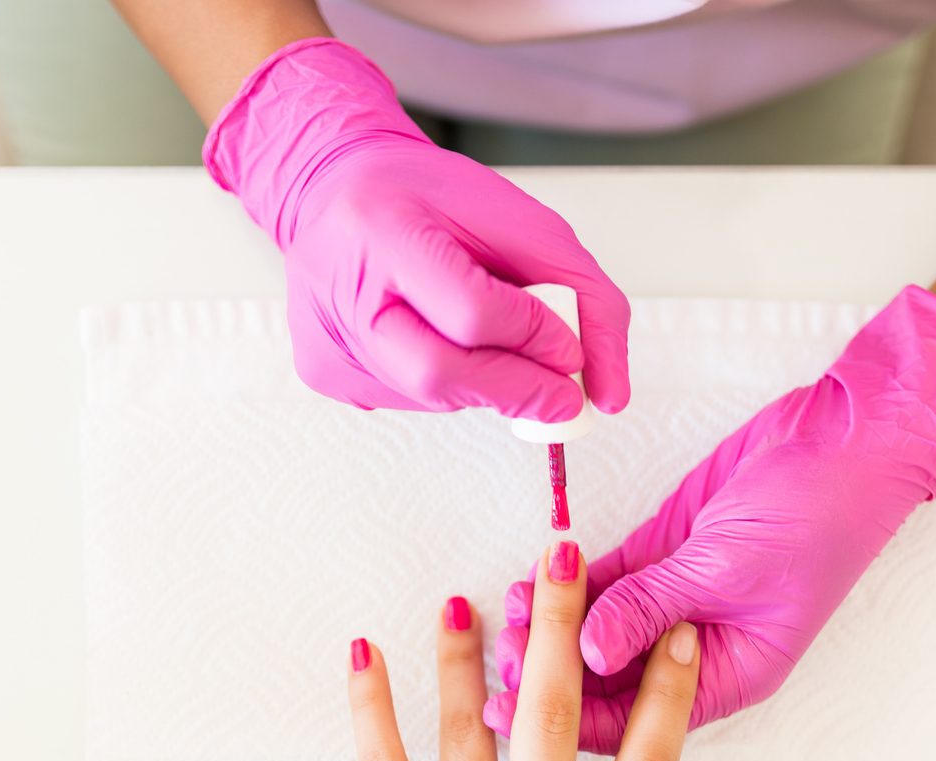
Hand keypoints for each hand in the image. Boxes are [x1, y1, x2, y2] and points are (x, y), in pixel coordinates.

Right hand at [205, 38, 629, 419]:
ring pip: (431, 397)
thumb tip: (610, 394)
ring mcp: (326, 338)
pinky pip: (410, 401)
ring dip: (484, 383)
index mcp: (383, 227)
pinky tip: (440, 338)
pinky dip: (449, 383)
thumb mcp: (523, 221)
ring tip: (491, 339)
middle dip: (517, 390)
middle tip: (561, 395)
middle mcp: (340, 288)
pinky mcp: (325, 372)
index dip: (534, 338)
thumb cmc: (429, 198)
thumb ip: (584, 298)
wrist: (334, 186)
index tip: (572, 352)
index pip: (472, 310)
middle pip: (441, 374)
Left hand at [488, 285, 935, 751]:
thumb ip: (653, 606)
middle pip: (610, 679)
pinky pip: (606, 581)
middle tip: (499, 656)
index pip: (638, 719)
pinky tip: (531, 579)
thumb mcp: (730, 566)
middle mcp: (699, 647)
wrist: (850, 435)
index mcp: (730, 674)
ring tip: (509, 610)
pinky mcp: (665, 554)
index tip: (515, 709)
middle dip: (552, 671)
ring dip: (552, 623)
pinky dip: (569, 582)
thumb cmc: (821, 510)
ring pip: (599, 628)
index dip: (574, 717)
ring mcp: (679, 599)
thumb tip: (585, 652)